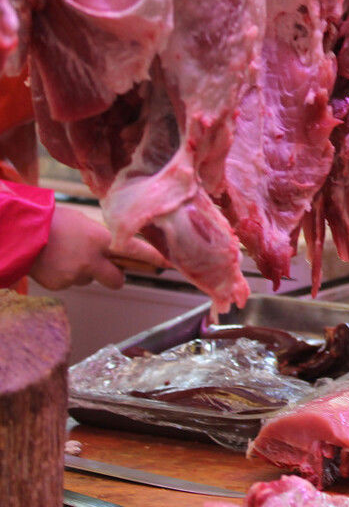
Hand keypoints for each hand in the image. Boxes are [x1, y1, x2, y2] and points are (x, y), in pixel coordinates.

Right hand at [28, 206, 168, 290]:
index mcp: (101, 240)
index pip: (136, 251)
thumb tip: (115, 249)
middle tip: (101, 265)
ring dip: (85, 272)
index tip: (170, 264)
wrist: (21, 232)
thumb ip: (102, 238)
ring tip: (67, 255)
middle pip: (118, 280)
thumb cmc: (53, 222)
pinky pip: (71, 283)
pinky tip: (54, 262)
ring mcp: (76, 275)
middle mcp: (92, 260)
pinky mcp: (61, 285)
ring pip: (91, 280)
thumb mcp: (83, 223)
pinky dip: (66, 275)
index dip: (154, 259)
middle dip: (114, 276)